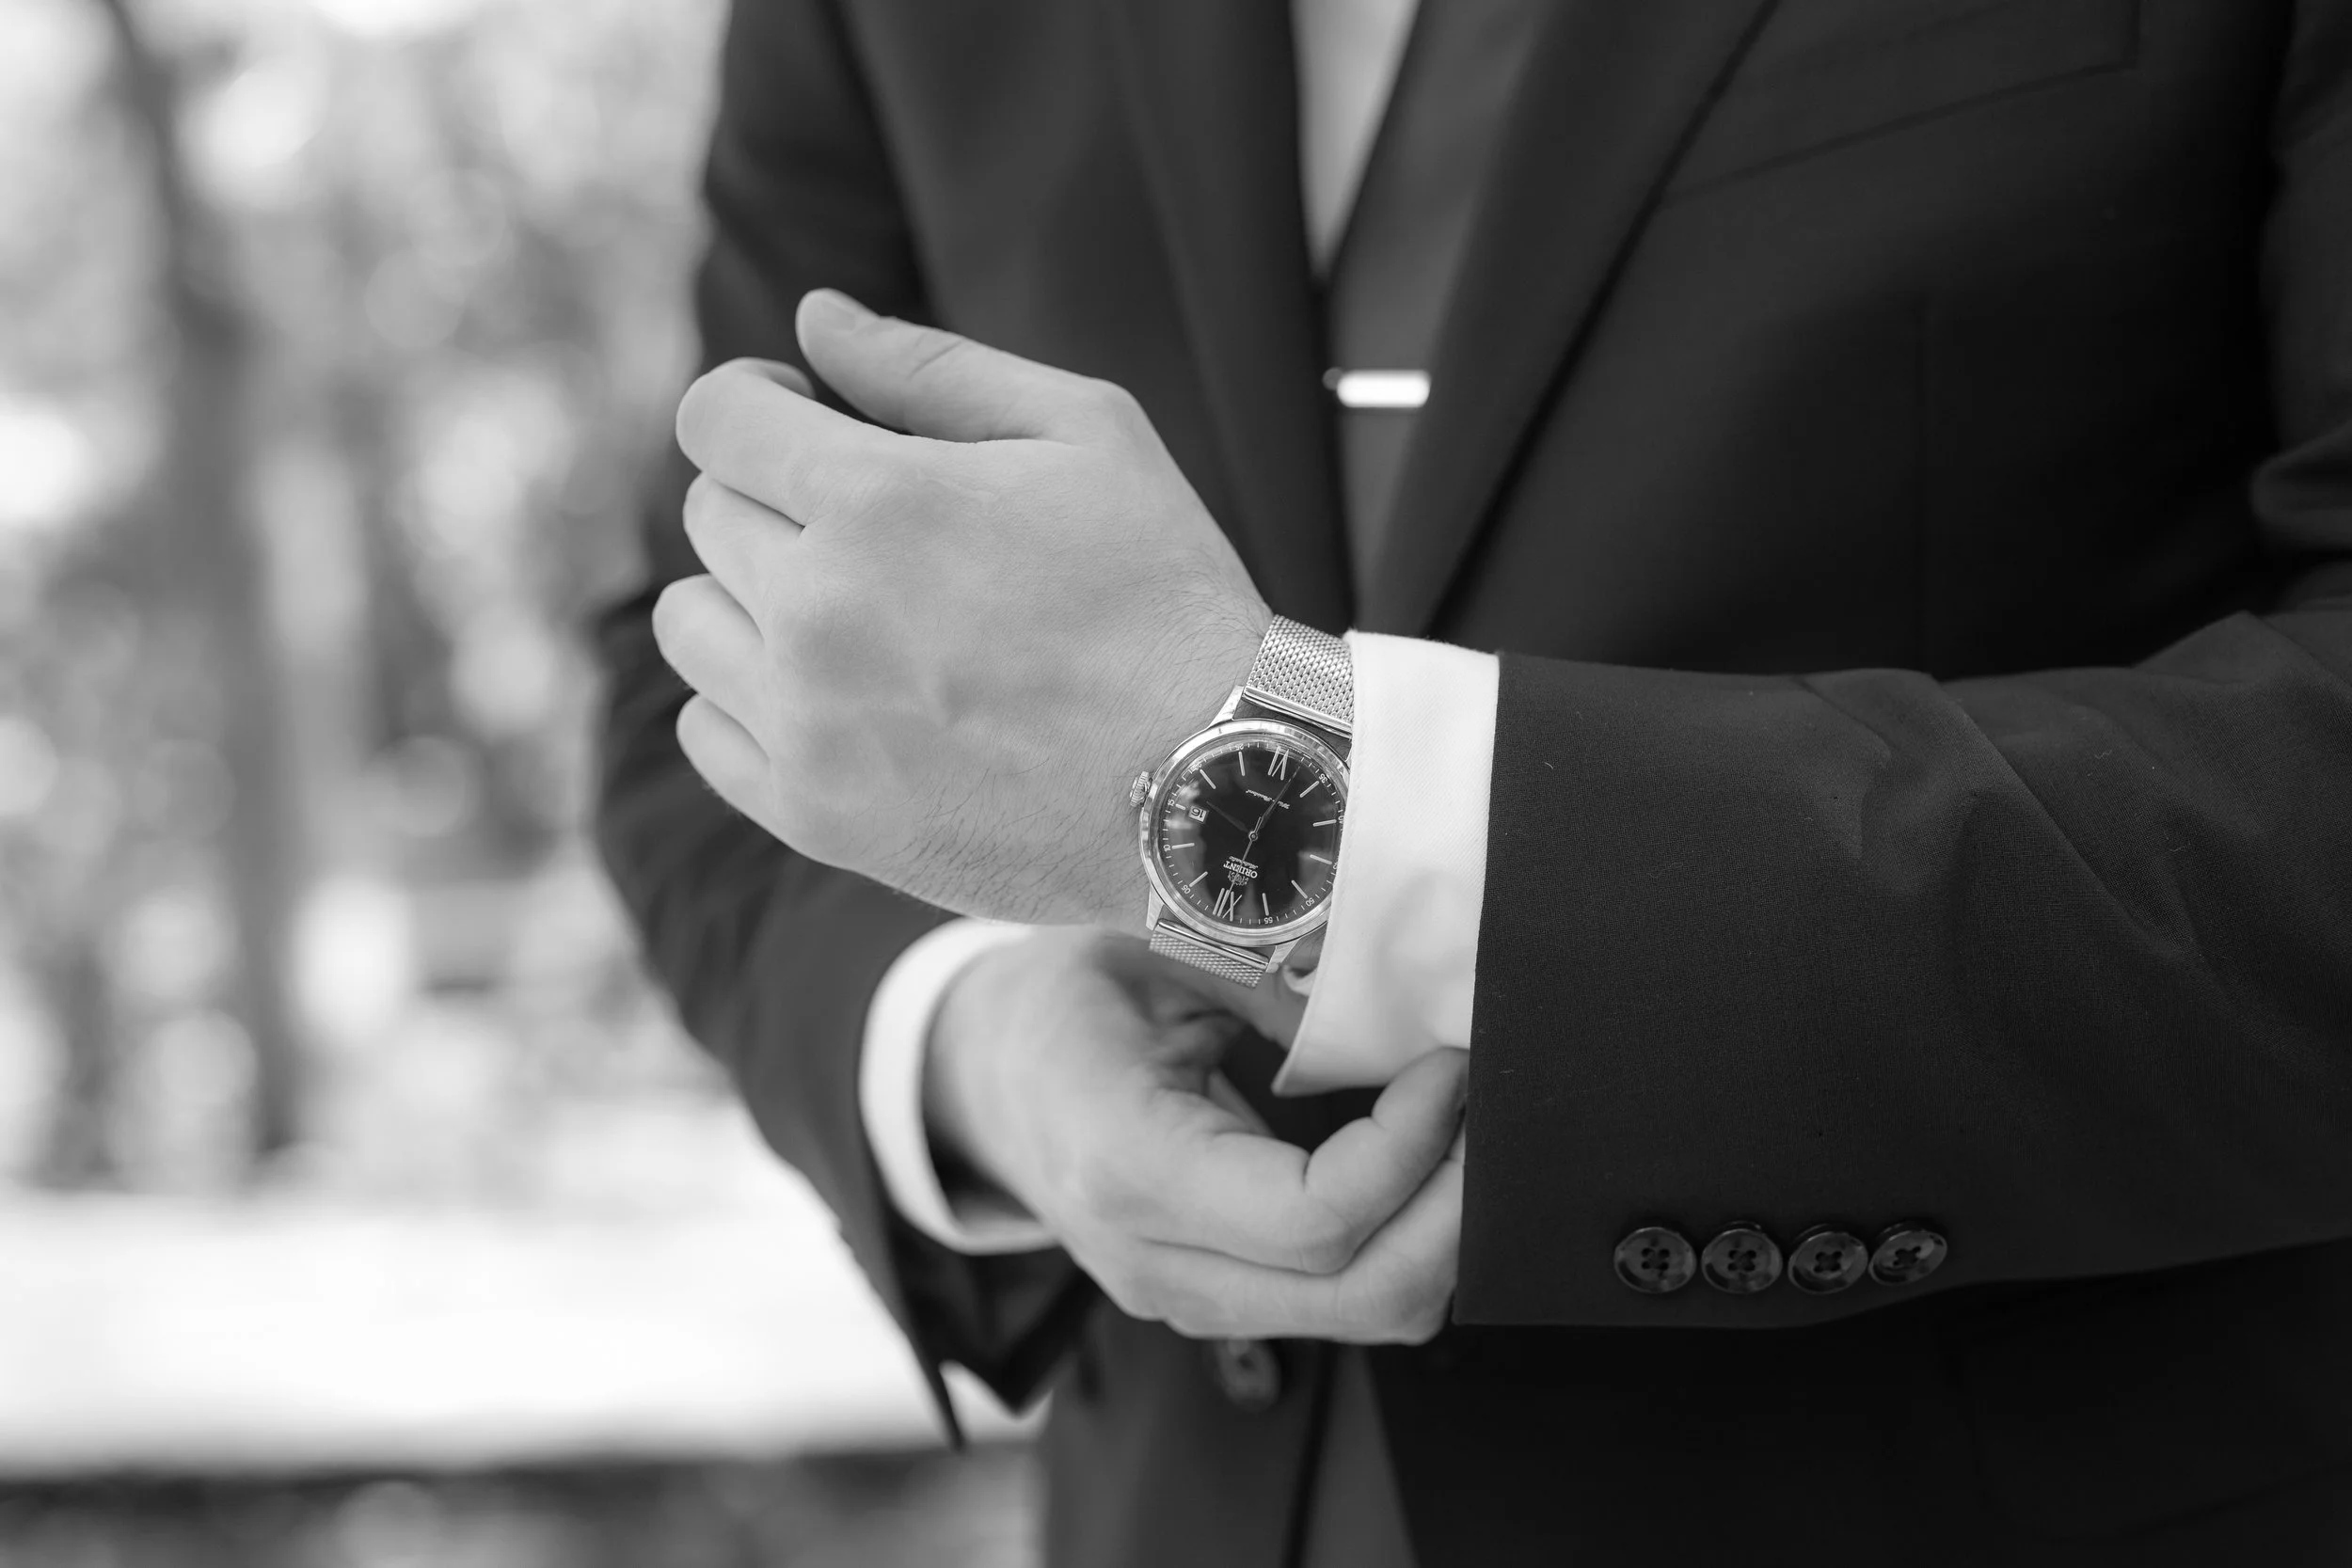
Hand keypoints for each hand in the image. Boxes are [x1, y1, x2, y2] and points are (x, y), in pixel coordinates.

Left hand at [655, 290, 1270, 928]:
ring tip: (849, 616)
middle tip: (878, 534)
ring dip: (749, 600)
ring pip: (688, 622)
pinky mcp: (812, 814)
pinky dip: (751, 701)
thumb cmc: (1164, 596)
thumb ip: (932, 367)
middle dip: (777, 499)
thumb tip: (811, 317)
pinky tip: (838, 696)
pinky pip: (705, 730)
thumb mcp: (1088, 435)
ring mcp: (807, 723)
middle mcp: (819, 611)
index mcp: (879, 500)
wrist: (1215, 785)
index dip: (757, 403)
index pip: (716, 418)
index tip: (806, 421)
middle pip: (709, 514)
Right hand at [924, 927, 1466, 1343]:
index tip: (1447, 1070)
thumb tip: (1406, 998)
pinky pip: (1344, 1302)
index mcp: (1127, 1167)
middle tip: (1490, 1114)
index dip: (1411, 1151)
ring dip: (1441, 1233)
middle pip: (1364, 1296)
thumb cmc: (1059, 1001)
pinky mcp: (1215, 1300)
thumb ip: (1276, 982)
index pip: (1314, 1219)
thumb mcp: (1154, 952)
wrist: (977, 1073)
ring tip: (1461, 1132)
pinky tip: (1417, 1165)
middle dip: (1457, 1211)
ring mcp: (1185, 1297)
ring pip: (1370, 1316)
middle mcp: (1157, 1261)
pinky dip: (1404, 1243)